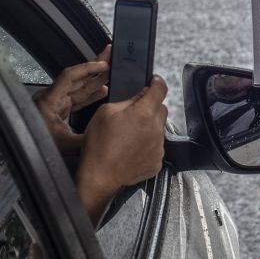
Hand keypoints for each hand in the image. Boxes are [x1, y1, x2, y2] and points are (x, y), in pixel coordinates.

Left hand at [33, 46, 110, 156]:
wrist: (18, 155)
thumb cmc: (34, 146)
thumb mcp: (62, 145)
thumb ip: (86, 139)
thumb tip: (105, 134)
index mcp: (49, 100)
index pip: (69, 77)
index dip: (87, 68)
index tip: (103, 64)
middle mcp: (52, 98)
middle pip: (76, 78)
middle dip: (94, 67)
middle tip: (109, 55)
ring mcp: (56, 104)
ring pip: (79, 88)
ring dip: (95, 80)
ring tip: (110, 70)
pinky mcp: (58, 111)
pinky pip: (77, 99)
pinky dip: (90, 95)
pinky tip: (102, 90)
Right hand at [75, 76, 167, 222]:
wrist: (99, 176)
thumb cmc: (99, 144)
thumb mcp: (106, 112)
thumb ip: (128, 100)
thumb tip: (142, 95)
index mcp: (144, 113)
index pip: (161, 89)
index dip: (157, 83)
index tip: (154, 82)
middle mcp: (156, 129)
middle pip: (161, 109)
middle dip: (150, 107)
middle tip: (133, 114)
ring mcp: (158, 147)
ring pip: (159, 128)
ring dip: (149, 127)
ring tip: (130, 135)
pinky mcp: (157, 161)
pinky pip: (157, 146)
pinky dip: (148, 144)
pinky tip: (132, 148)